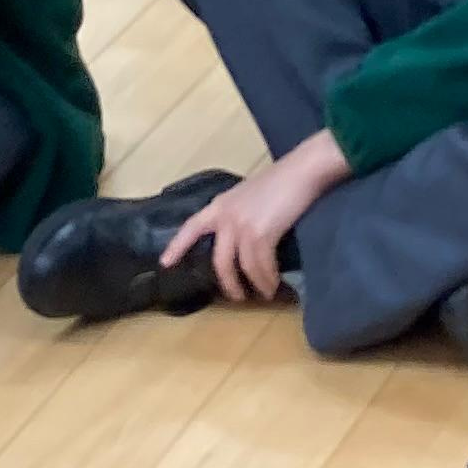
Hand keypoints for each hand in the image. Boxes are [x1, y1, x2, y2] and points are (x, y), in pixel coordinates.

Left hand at [165, 133, 351, 301]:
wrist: (302, 171)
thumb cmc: (282, 180)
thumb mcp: (250, 196)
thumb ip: (239, 214)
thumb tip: (243, 237)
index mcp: (220, 205)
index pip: (192, 226)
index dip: (178, 246)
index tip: (165, 263)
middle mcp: (226, 216)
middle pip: (219, 260)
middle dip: (228, 282)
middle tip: (237, 296)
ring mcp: (241, 225)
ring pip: (240, 267)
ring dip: (254, 284)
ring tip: (264, 293)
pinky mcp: (260, 234)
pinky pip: (260, 266)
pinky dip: (267, 279)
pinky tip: (273, 285)